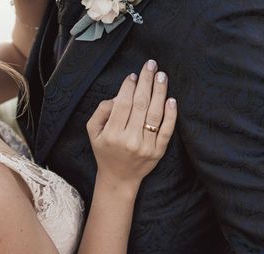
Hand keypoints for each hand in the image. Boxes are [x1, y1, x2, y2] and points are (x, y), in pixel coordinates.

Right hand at [86, 59, 177, 190]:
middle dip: (146, 82)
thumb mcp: (93, 132)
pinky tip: (171, 100)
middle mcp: (129, 140)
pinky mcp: (158, 151)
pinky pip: (166, 130)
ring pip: (154, 114)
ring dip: (160, 92)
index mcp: (112, 134)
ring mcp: (146, 146)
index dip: (129, 87)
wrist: (119, 178)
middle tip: (151, 65)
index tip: (134, 75)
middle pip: (140, 105)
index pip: (123, 104)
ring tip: (162, 76)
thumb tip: (119, 94)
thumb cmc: (105, 151)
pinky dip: (170, 114)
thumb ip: (101, 111)